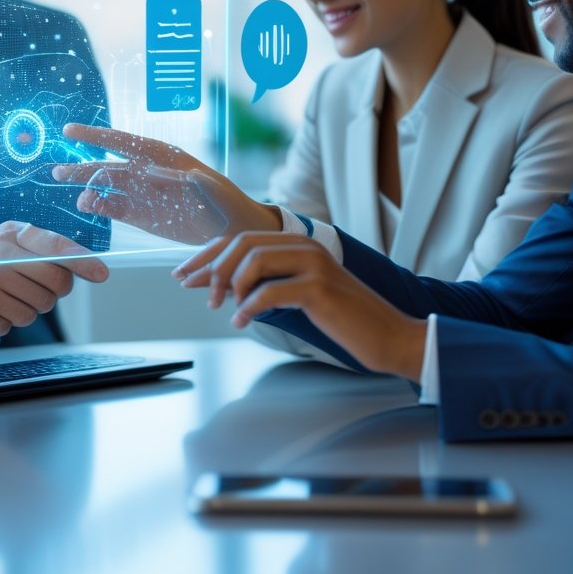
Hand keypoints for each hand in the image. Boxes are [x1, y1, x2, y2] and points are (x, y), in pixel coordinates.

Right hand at [0, 221, 108, 338]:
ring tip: (3, 297)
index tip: (101, 273)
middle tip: (33, 290)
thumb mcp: (3, 241)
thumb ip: (39, 247)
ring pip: (36, 310)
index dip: (82, 262)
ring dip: (25, 310)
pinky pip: (12, 325)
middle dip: (52, 294)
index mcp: (10, 232)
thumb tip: (81, 265)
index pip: (56, 246)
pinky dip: (4, 322)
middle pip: (54, 284)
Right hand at [51, 123, 280, 244]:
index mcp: (161, 156)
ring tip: (74, 195)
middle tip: (56, 170)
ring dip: (88, 188)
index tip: (71, 131)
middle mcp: (146, 172)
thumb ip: (180, 178)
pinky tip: (88, 206)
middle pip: (107, 165)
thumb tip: (150, 173)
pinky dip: (99, 206)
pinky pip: (114, 208)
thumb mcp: (208, 185)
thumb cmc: (225, 200)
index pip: (123, 141)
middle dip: (82, 166)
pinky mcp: (142, 215)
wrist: (234, 229)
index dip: (96, 135)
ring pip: (106, 187)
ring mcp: (142, 194)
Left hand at [176, 232, 426, 379]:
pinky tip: (241, 321)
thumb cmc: (343, 319)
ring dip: (231, 286)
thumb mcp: (298, 295)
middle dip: (214, 268)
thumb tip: (219, 286)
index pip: (241, 238)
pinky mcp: (319, 288)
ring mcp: (314, 264)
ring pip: (254, 260)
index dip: (207, 254)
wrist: (390, 336)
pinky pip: (270, 291)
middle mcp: (305, 246)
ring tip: (226, 309)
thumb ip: (265, 284)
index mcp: (299, 243)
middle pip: (242, 243)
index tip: (183, 275)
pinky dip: (249, 307)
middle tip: (201, 294)